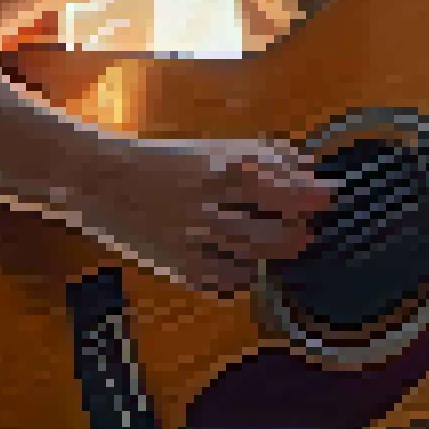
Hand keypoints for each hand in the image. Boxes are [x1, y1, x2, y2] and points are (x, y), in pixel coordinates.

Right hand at [75, 135, 336, 296]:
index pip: (285, 187)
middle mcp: (211, 205)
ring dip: (279, 250)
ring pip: (257, 256)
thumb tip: (308, 166)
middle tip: (307, 226)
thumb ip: (265, 156)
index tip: (330, 196)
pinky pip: (228, 280)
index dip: (314, 195)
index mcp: (220, 168)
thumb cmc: (161, 162)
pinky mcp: (180, 267)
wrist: (98, 181)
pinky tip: (246, 261)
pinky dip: (245, 274)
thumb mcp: (213, 148)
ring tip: (286, 241)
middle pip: (278, 229)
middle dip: (301, 229)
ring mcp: (195, 240)